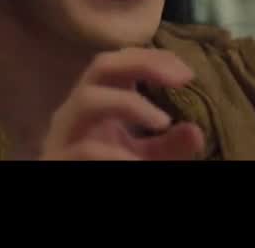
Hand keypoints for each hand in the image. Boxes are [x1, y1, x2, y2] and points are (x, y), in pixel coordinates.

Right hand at [39, 47, 205, 160]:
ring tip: (163, 121)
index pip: (119, 62)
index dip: (152, 59)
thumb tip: (196, 132)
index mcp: (96, 102)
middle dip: (142, 64)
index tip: (187, 72)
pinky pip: (85, 148)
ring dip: (129, 104)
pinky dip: (116, 154)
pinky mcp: (58, 159)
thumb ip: (169, 146)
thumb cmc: (108, 169)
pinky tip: (139, 163)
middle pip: (101, 66)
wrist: (77, 194)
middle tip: (180, 78)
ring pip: (87, 100)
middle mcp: (75, 111)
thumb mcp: (143, 158)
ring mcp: (62, 134)